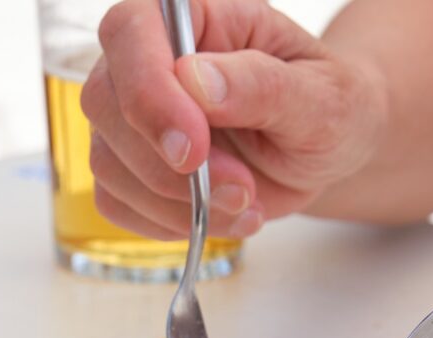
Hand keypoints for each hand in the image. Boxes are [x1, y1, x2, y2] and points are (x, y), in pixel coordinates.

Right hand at [81, 0, 387, 238]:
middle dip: (167, 164)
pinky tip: (219, 216)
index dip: (148, 92)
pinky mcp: (130, 166)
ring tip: (246, 203)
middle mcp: (151, 57)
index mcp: (197, 16)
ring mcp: (132, 114)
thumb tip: (196, 79)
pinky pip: (115, 201)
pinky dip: (166, 222)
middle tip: (241, 188)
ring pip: (107, 162)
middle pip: (104, 101)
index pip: (131, 30)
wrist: (326, 148)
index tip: (193, 147)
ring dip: (177, 201)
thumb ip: (263, 84)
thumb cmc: (329, 106)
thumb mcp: (321, 96)